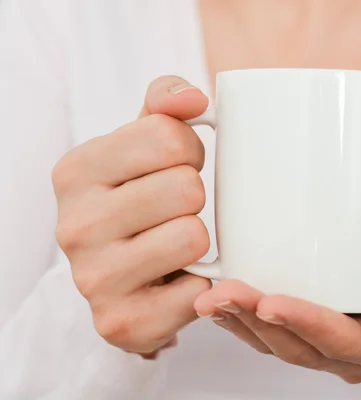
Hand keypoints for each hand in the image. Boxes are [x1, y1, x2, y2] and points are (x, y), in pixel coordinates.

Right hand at [53, 76, 212, 356]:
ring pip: (193, 236)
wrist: (122, 278)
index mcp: (75, 172)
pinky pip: (199, 290)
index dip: (189, 150)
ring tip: (177, 243)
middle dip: (195, 196)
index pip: (168, 136)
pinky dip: (202, 282)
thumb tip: (193, 99)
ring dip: (200, 240)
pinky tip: (180, 279)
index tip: (177, 166)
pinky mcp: (122, 323)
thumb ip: (165, 104)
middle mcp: (74, 226)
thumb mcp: (142, 143)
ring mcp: (93, 279)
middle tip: (179, 209)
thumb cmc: (139, 198)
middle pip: (185, 188)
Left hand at [194, 222, 360, 382]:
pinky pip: (269, 337)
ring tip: (212, 296)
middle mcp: (353, 356)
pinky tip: (219, 305)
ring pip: (278, 345)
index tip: (271, 301)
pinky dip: (240, 322)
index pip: (341, 341)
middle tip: (224, 293)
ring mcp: (326, 347)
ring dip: (241, 321)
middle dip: (258, 320)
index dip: (305, 324)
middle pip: (299, 346)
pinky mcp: (305, 332)